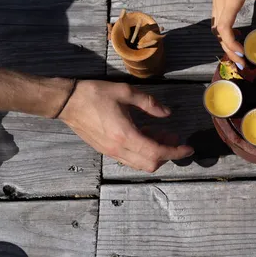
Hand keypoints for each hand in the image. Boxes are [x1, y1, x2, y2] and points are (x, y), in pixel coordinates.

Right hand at [59, 80, 193, 172]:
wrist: (67, 102)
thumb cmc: (95, 94)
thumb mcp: (126, 92)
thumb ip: (150, 104)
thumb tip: (168, 113)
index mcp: (125, 135)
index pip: (157, 152)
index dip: (175, 152)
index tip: (188, 149)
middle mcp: (118, 149)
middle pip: (150, 164)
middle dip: (167, 154)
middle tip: (175, 137)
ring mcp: (111, 152)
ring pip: (140, 163)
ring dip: (155, 153)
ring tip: (163, 133)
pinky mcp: (106, 150)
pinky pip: (130, 158)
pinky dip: (143, 151)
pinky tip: (147, 133)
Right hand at [212, 0, 255, 68]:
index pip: (224, 28)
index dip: (231, 43)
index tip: (243, 53)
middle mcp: (220, 1)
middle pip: (217, 33)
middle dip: (228, 50)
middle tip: (242, 63)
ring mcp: (216, 0)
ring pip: (215, 28)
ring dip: (225, 43)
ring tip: (239, 53)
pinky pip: (216, 20)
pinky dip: (224, 33)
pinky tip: (238, 36)